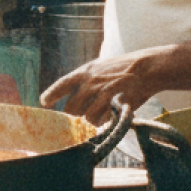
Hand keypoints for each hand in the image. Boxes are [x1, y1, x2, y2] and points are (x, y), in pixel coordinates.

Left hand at [39, 45, 173, 123]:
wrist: (147, 67)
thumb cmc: (123, 70)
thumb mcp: (99, 69)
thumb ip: (86, 83)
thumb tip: (73, 103)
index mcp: (84, 72)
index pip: (61, 85)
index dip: (50, 95)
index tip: (44, 103)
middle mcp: (89, 82)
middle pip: (71, 109)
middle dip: (74, 118)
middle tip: (80, 122)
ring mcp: (101, 91)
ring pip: (86, 117)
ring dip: (92, 122)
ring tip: (101, 118)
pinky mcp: (114, 101)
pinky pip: (102, 120)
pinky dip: (104, 123)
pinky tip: (110, 119)